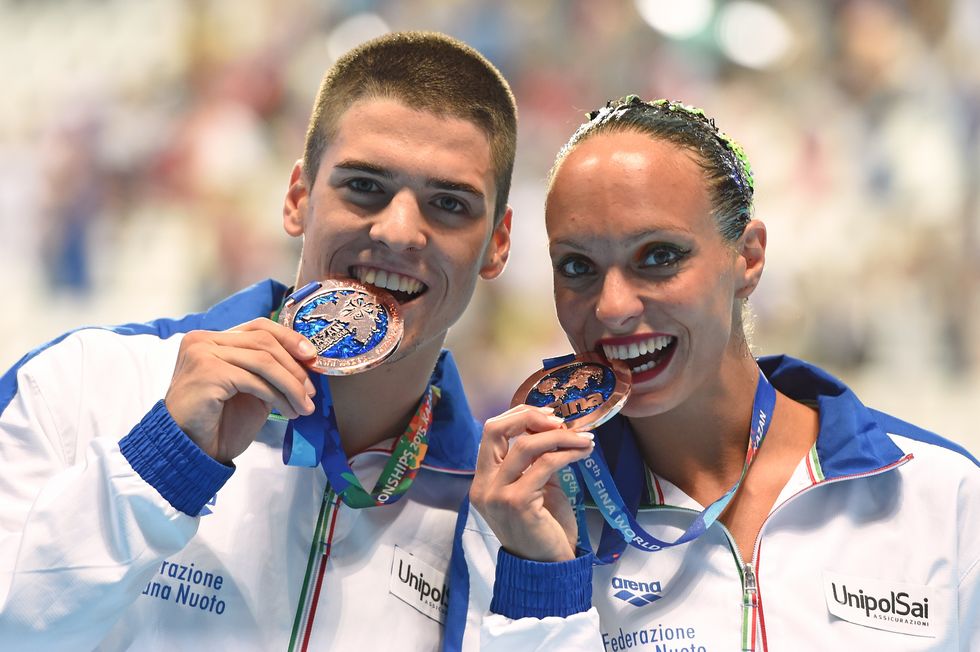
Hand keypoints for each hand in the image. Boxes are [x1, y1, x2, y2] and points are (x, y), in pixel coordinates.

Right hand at [165, 318, 317, 462]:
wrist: (191, 451)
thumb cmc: (218, 423)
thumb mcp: (250, 389)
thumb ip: (268, 371)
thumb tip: (305, 362)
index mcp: (212, 339)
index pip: (258, 326)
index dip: (289, 338)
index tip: (311, 356)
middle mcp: (204, 340)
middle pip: (264, 341)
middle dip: (295, 367)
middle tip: (312, 392)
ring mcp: (203, 353)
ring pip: (264, 360)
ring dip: (291, 385)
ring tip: (304, 406)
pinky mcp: (207, 372)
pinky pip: (254, 380)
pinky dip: (277, 396)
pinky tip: (288, 412)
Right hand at [469, 405, 594, 561]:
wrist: (547, 568)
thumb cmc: (543, 530)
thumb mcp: (536, 488)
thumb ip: (536, 461)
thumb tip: (554, 429)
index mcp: (483, 480)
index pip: (491, 431)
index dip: (519, 415)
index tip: (550, 416)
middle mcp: (483, 485)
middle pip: (495, 429)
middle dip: (530, 416)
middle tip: (561, 422)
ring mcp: (497, 493)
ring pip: (525, 444)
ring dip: (560, 436)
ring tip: (584, 439)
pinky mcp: (517, 501)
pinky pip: (544, 464)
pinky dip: (567, 453)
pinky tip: (584, 453)